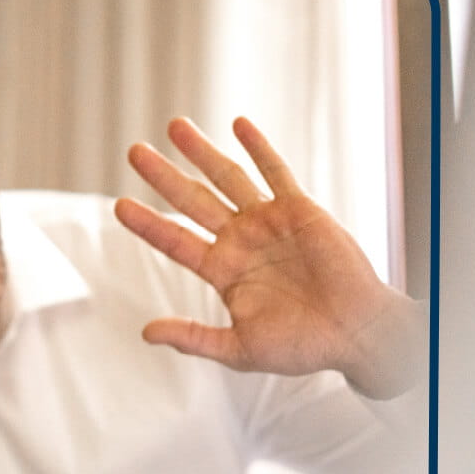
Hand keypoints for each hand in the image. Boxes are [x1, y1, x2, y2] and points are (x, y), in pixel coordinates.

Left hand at [115, 116, 424, 398]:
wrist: (355, 335)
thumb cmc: (302, 347)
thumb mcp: (238, 349)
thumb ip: (193, 338)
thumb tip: (146, 333)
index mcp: (222, 271)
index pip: (174, 241)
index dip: (147, 224)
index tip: (119, 206)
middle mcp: (240, 241)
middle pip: (192, 201)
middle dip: (164, 176)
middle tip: (135, 152)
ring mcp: (268, 222)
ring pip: (227, 179)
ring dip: (201, 152)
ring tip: (175, 126)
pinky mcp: (300, 210)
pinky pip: (275, 172)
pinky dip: (258, 148)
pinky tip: (238, 125)